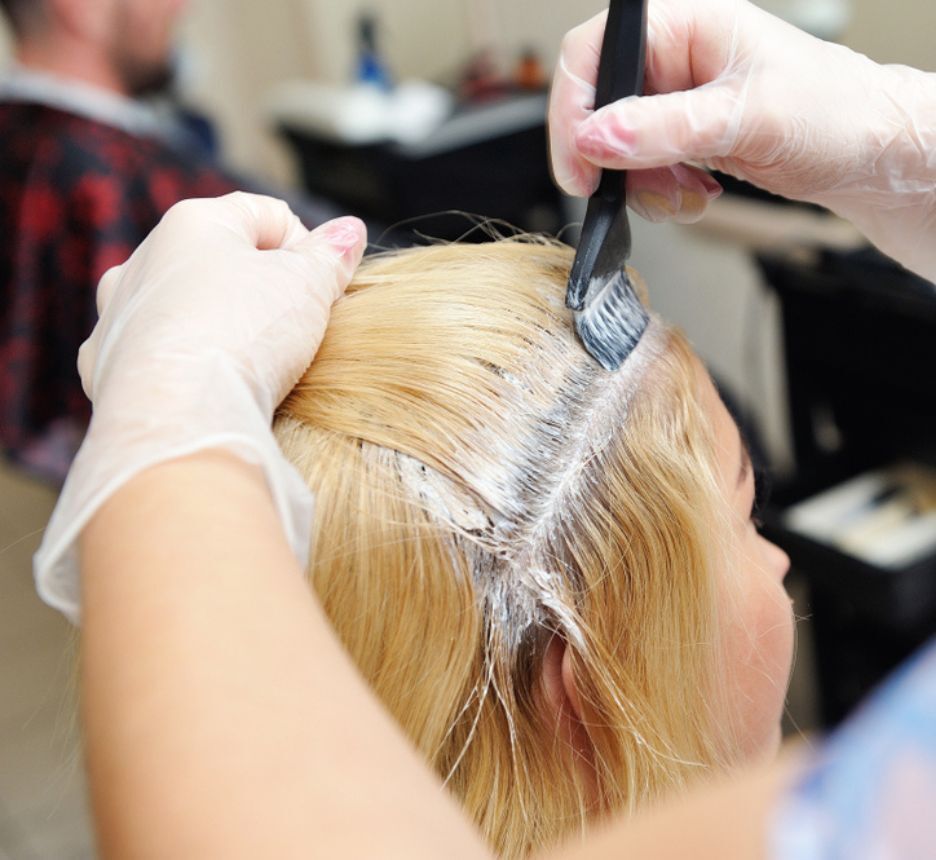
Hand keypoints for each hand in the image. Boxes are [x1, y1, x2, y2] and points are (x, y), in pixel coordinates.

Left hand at [36, 193, 366, 621]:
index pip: (260, 217)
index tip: (333, 287)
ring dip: (225, 336)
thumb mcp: (306, 290)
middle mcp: (139, 273)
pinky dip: (198, 378)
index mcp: (188, 231)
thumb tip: (351, 235)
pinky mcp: (114, 384)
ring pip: (182, 319)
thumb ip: (328, 259)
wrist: (176, 415)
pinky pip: (164, 370)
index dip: (306, 248)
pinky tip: (224, 404)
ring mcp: (119, 330)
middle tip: (303, 330)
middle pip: (216, 267)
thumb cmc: (243, 337)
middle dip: (262, 292)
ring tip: (266, 373)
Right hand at [549, 0, 935, 277]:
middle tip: (632, 191)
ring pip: (614, 147)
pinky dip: (658, 192)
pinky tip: (695, 192)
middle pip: (597, 107)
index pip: (593, 53)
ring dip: (640, 184)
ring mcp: (676, 100)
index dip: (574, 110)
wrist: (868, 154)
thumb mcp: (746, 118)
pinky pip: (639, 168)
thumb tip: (595, 137)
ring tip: (685, 193)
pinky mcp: (681, 135)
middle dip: (611, 160)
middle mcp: (674, 59)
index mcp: (686, 25)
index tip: (581, 165)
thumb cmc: (834, 112)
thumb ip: (664, 128)